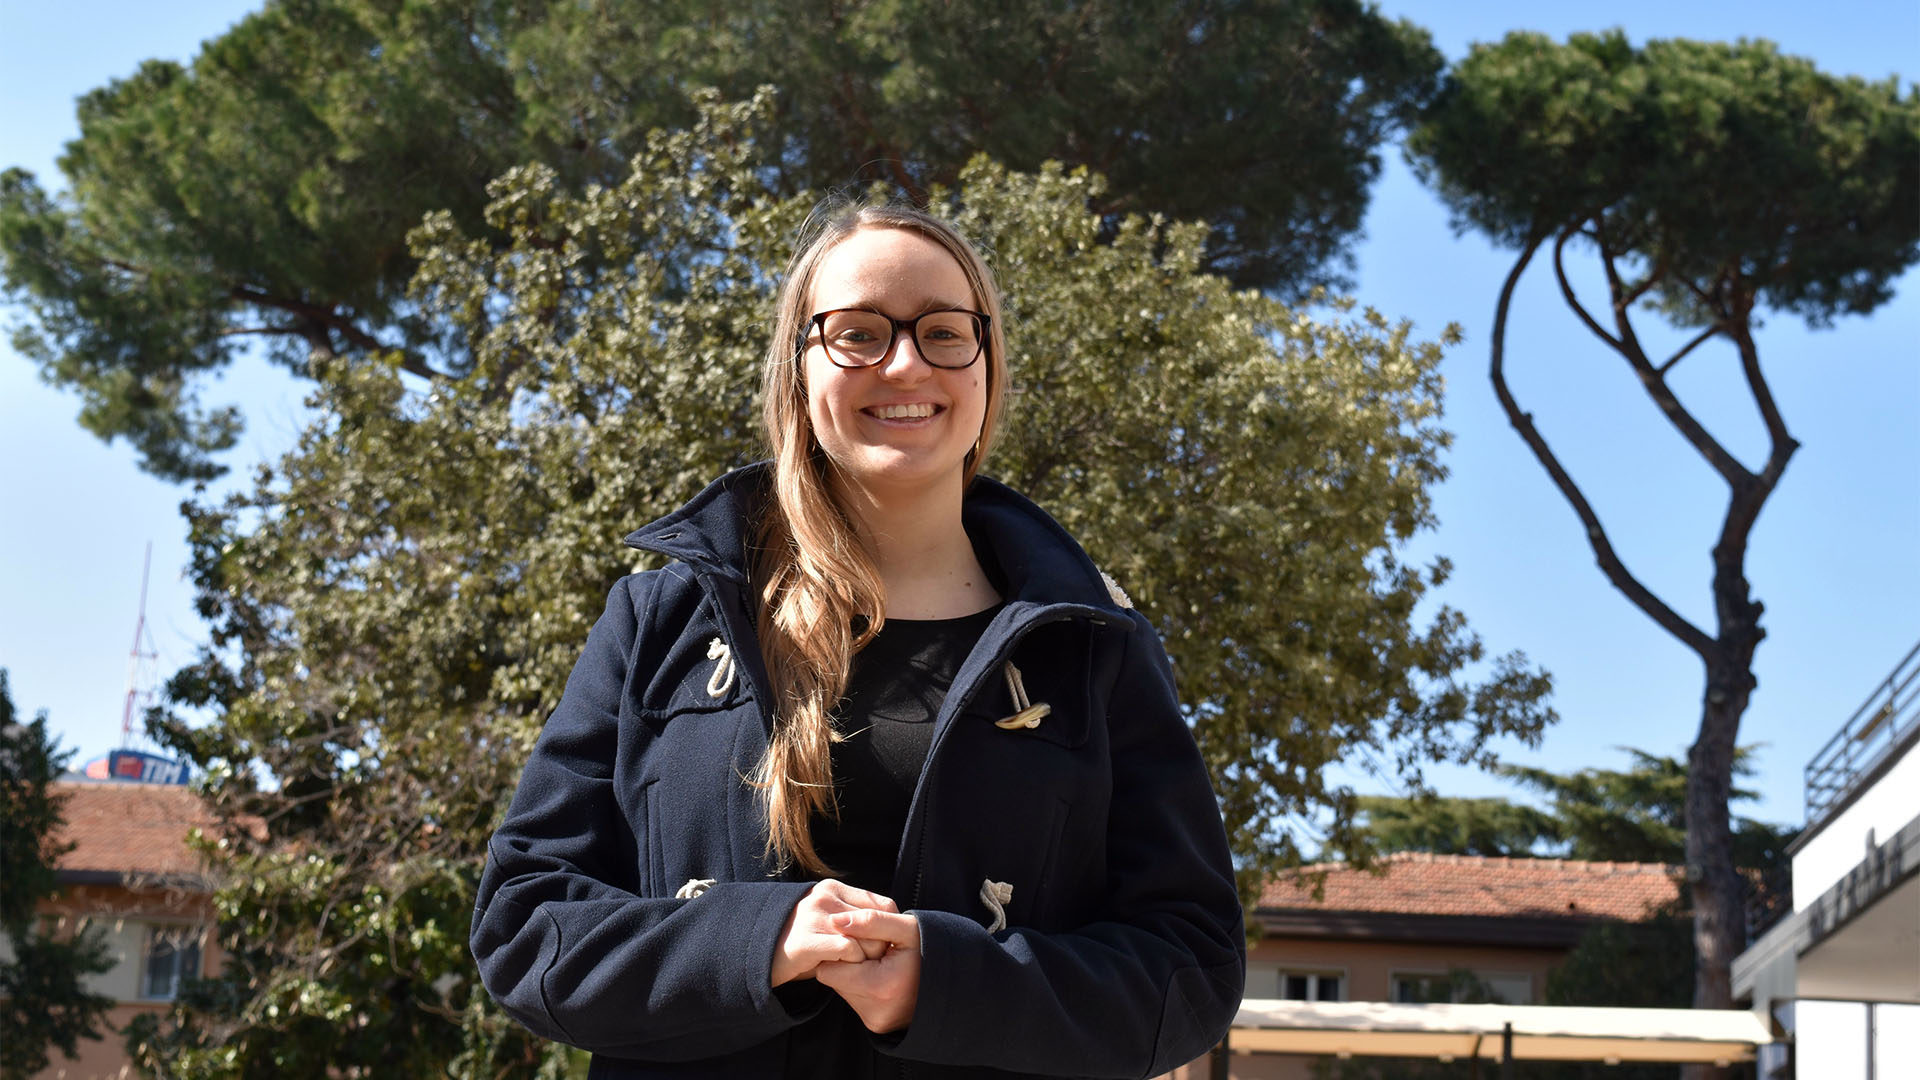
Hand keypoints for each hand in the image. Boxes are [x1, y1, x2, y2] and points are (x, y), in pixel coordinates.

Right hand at [771, 879, 897, 986]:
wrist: (759, 959)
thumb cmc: (800, 944)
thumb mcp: (827, 921)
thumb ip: (852, 916)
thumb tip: (889, 925)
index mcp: (832, 889)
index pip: (882, 904)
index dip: (888, 928)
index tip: (883, 947)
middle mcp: (824, 897)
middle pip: (877, 921)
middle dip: (879, 946)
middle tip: (868, 962)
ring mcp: (814, 917)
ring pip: (866, 937)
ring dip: (866, 957)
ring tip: (853, 966)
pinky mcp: (808, 940)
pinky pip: (849, 951)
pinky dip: (853, 964)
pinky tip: (841, 970)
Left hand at [815, 909, 920, 1033]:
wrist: (952, 985)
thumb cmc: (929, 950)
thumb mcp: (906, 929)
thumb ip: (871, 921)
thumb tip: (835, 919)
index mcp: (881, 986)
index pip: (829, 967)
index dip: (841, 948)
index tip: (860, 939)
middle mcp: (875, 1010)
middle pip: (833, 978)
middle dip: (846, 960)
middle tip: (872, 950)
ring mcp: (874, 1020)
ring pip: (841, 988)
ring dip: (853, 971)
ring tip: (879, 962)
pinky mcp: (875, 1024)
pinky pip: (853, 998)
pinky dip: (861, 984)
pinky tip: (880, 974)